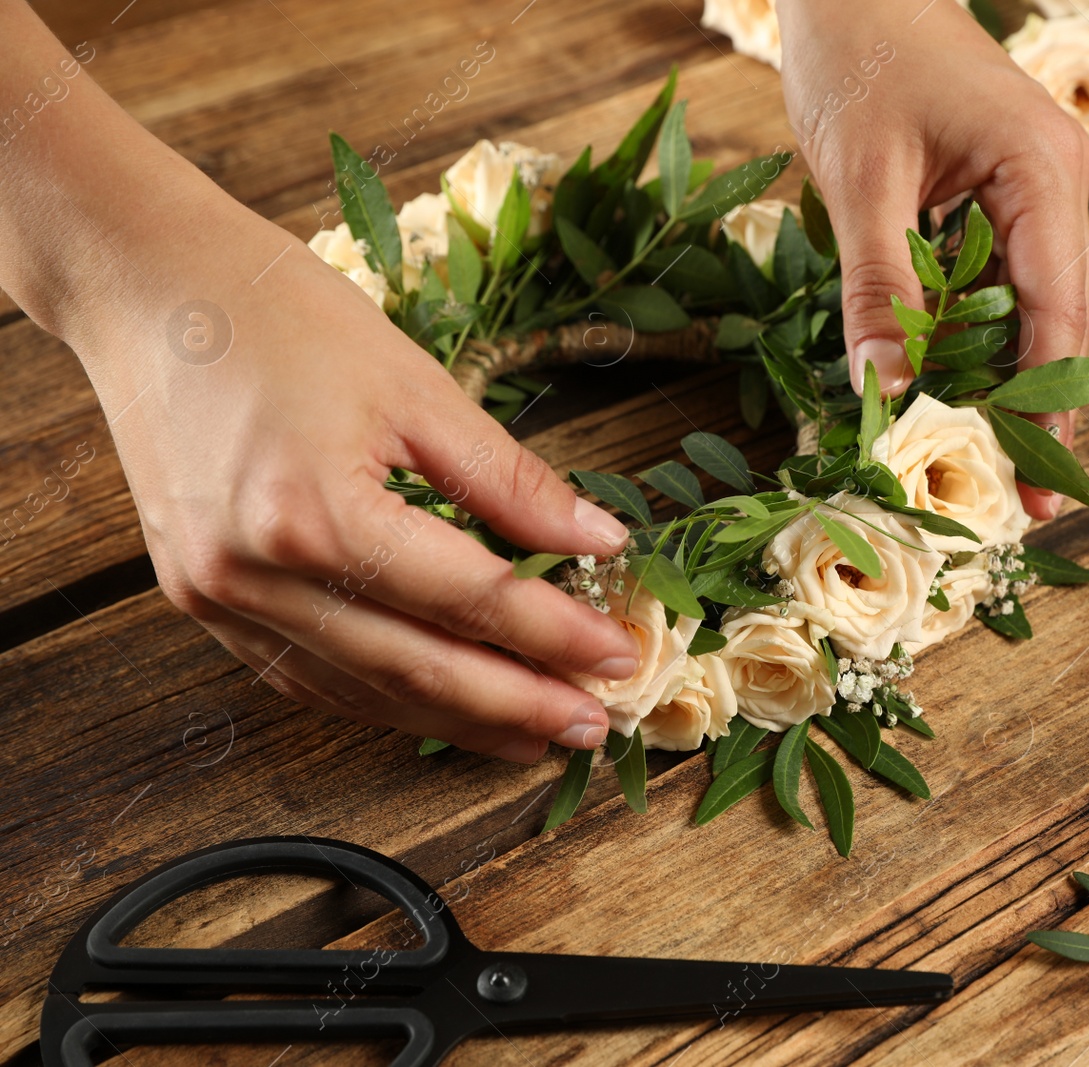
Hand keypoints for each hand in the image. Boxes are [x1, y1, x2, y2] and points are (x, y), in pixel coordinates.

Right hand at [3, 80, 639, 760]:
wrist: (144, 288)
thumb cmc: (282, 315)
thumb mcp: (418, 386)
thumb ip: (511, 480)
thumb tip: (600, 540)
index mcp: (315, 513)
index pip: (468, 600)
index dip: (554, 635)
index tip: (621, 657)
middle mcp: (258, 575)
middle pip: (416, 666)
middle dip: (516, 705)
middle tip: (592, 727)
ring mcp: (218, 597)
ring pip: (361, 689)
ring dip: (454, 719)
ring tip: (533, 734)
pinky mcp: (200, 599)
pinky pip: (306, 675)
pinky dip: (381, 698)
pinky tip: (439, 708)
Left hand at [776, 0, 1088, 519]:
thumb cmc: (857, 54)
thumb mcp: (859, 182)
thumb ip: (878, 291)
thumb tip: (886, 396)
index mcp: (1042, 171)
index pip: (1057, 311)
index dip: (1044, 405)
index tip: (1035, 485)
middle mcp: (1056, 185)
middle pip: (1055, 321)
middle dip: (1031, 411)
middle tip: (1018, 505)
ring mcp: (1033, 191)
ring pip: (1026, 310)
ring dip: (1000, 384)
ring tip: (980, 466)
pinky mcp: (998, 197)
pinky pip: (995, 286)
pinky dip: (972, 341)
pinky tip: (950, 394)